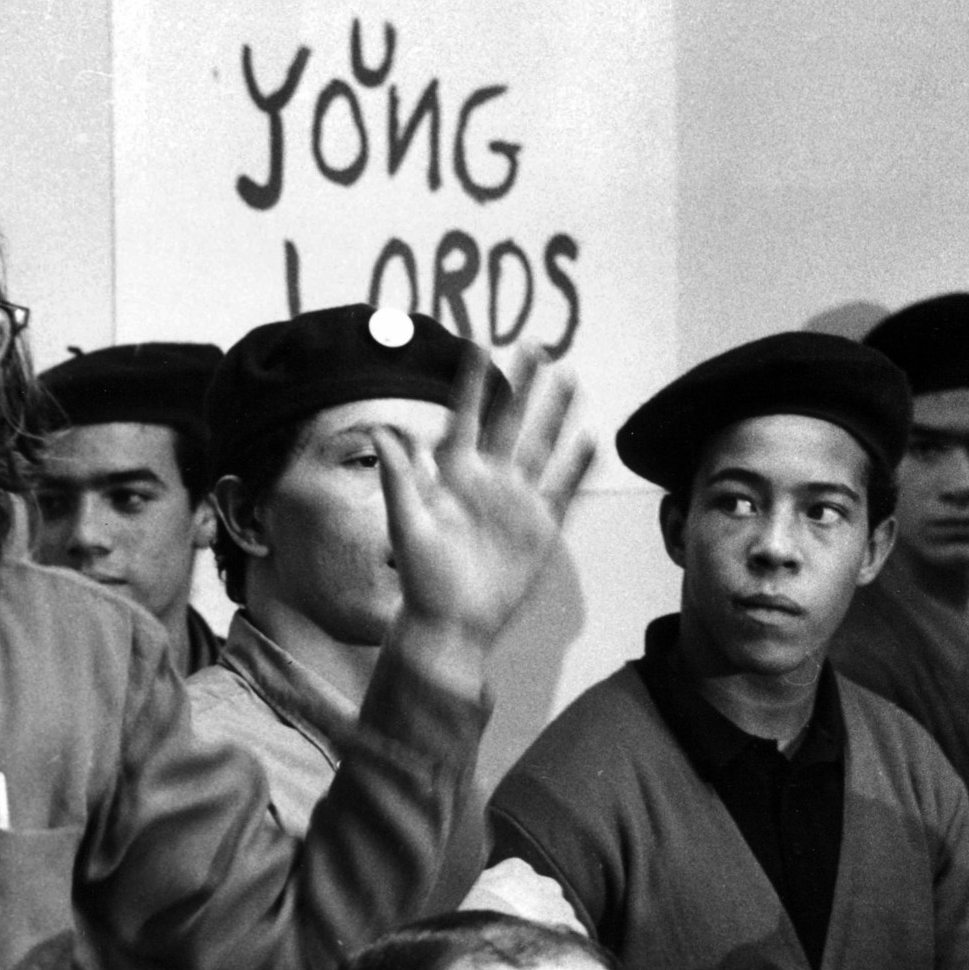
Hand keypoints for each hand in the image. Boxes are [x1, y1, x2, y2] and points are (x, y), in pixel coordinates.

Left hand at [375, 341, 593, 668]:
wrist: (452, 624)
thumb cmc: (422, 578)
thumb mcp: (407, 524)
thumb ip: (400, 476)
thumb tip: (381, 430)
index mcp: (454, 475)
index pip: (467, 417)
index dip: (474, 385)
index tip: (479, 348)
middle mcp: (488, 481)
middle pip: (511, 421)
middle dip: (524, 384)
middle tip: (537, 345)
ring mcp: (517, 502)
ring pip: (540, 446)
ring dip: (555, 414)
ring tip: (569, 378)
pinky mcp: (540, 527)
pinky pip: (562, 489)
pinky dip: (576, 467)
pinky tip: (588, 441)